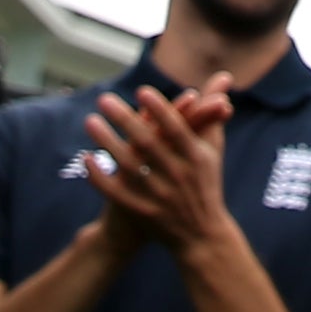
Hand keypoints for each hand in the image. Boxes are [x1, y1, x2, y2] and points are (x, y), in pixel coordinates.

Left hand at [79, 80, 235, 252]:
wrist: (202, 235)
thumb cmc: (206, 182)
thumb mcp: (212, 148)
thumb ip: (212, 111)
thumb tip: (223, 76)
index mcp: (196, 158)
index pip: (177, 130)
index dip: (161, 110)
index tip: (141, 90)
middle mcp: (178, 176)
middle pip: (148, 145)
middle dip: (125, 120)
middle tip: (104, 99)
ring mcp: (159, 197)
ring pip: (128, 167)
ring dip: (107, 143)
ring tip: (90, 121)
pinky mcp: (142, 213)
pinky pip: (116, 193)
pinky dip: (101, 177)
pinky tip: (87, 158)